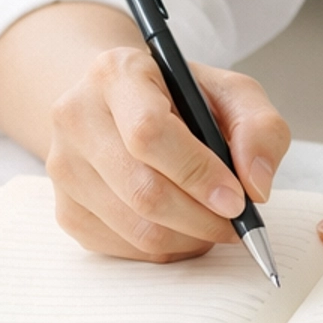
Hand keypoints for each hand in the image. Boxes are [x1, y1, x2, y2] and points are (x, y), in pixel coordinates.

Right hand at [46, 46, 290, 260]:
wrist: (120, 105)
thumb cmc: (179, 98)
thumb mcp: (230, 92)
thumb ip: (259, 127)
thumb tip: (256, 185)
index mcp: (116, 73)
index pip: (149, 132)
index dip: (198, 173)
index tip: (237, 199)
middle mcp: (77, 116)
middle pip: (143, 190)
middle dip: (202, 218)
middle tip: (236, 222)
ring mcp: (63, 167)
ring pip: (135, 228)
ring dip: (189, 238)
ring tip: (214, 223)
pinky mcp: (65, 209)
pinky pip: (123, 249)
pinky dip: (166, 249)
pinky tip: (183, 228)